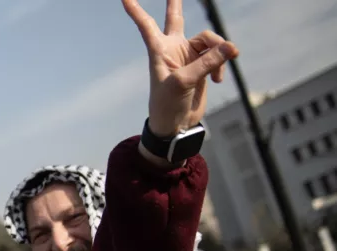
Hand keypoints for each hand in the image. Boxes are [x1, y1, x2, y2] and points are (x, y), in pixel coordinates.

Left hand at [123, 0, 238, 137]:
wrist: (176, 124)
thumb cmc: (168, 104)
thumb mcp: (183, 82)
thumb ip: (206, 63)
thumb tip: (230, 47)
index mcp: (159, 50)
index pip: (146, 25)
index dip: (136, 10)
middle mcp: (173, 48)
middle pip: (176, 18)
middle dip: (174, 3)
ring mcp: (189, 56)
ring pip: (210, 41)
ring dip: (218, 52)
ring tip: (218, 72)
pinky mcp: (203, 65)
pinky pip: (219, 55)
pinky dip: (221, 64)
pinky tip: (218, 79)